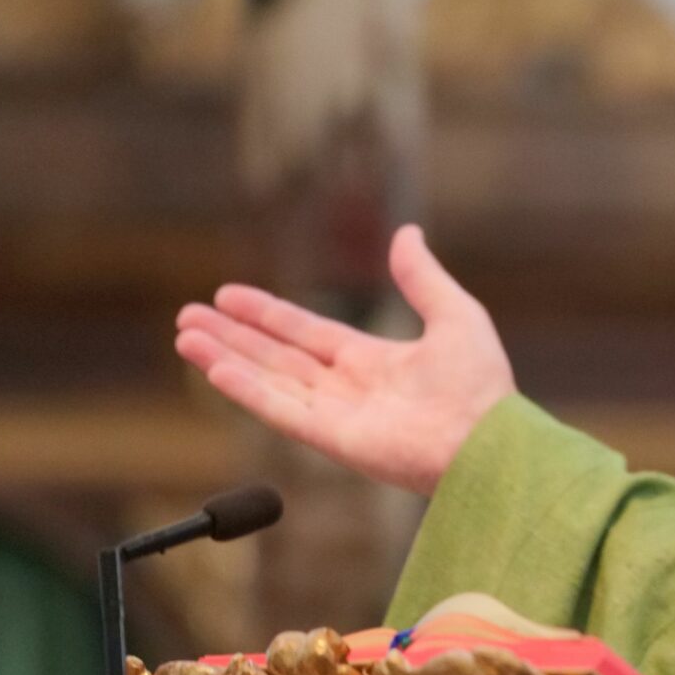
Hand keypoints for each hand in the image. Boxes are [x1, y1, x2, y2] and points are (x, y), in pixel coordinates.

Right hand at [174, 224, 514, 495]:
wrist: (489, 441)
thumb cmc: (483, 386)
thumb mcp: (455, 314)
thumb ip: (421, 277)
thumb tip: (407, 233)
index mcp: (374, 362)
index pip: (306, 332)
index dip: (267, 314)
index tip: (228, 296)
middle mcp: (347, 388)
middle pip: (276, 356)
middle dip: (233, 336)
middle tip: (189, 317)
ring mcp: (336, 415)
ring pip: (268, 380)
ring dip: (225, 358)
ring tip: (185, 338)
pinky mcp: (331, 438)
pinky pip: (279, 409)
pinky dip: (245, 389)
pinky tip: (215, 369)